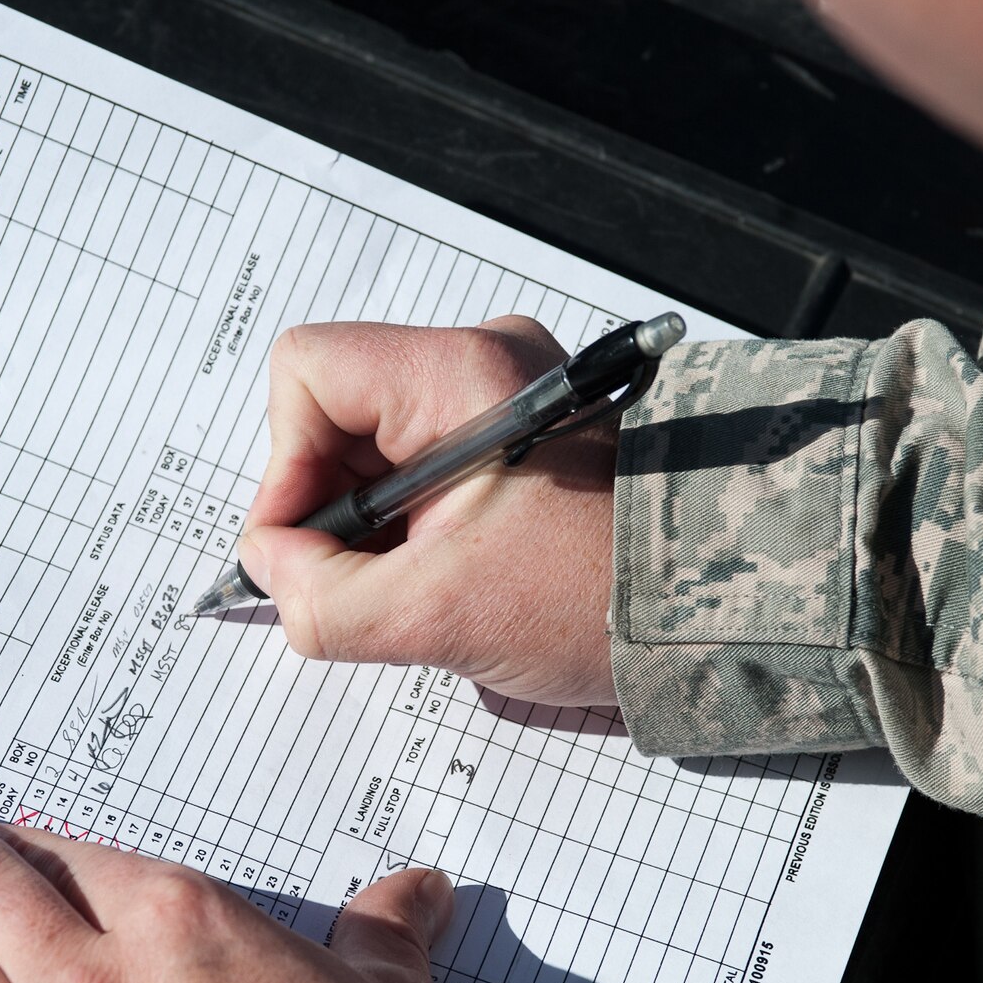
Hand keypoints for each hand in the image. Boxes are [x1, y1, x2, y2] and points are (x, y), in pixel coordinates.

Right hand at [242, 316, 617, 706]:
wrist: (710, 610)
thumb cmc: (597, 601)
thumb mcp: (435, 619)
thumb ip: (321, 598)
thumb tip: (272, 569)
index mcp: (461, 374)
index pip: (309, 372)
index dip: (285, 466)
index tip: (305, 549)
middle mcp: (482, 364)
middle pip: (338, 414)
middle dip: (331, 510)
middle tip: (362, 588)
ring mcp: (502, 399)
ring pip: (376, 449)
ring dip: (373, 528)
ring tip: (420, 589)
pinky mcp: (518, 437)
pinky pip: (422, 468)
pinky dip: (412, 528)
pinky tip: (444, 577)